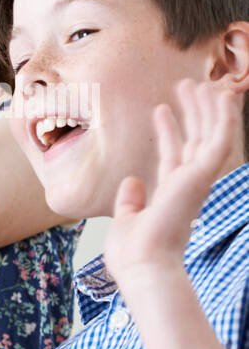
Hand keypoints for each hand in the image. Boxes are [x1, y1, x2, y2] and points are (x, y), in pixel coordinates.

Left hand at [106, 79, 241, 290]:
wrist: (143, 264)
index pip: (173, 155)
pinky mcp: (203, 176)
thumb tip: (131, 182)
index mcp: (170, 194)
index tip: (161, 109)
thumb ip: (130, 201)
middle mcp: (187, 185)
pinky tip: (222, 96)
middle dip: (191, 112)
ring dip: (205, 108)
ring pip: (209, 135)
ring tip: (196, 83)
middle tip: (186, 86)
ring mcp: (197, 180)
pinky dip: (224, 118)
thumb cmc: (133, 253)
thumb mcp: (126, 220)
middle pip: (194, 140)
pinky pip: (220, 140)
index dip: (168, 131)